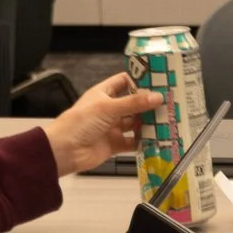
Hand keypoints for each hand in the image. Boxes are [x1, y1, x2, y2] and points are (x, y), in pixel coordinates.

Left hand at [42, 73, 161, 176]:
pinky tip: (156, 139)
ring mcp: (112, 127)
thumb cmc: (79, 123)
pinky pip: (132, 141)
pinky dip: (143, 141)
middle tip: (169, 103)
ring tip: (167, 120)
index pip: (124, 81)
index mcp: (103, 94)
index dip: (139, 80)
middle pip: (133, 103)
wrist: (64, 151)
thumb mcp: (108, 108)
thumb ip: (134, 103)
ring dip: (148, 123)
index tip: (158, 81)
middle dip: (148, 104)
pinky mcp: (114, 144)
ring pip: (134, 123)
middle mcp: (108, 109)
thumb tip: (158, 97)